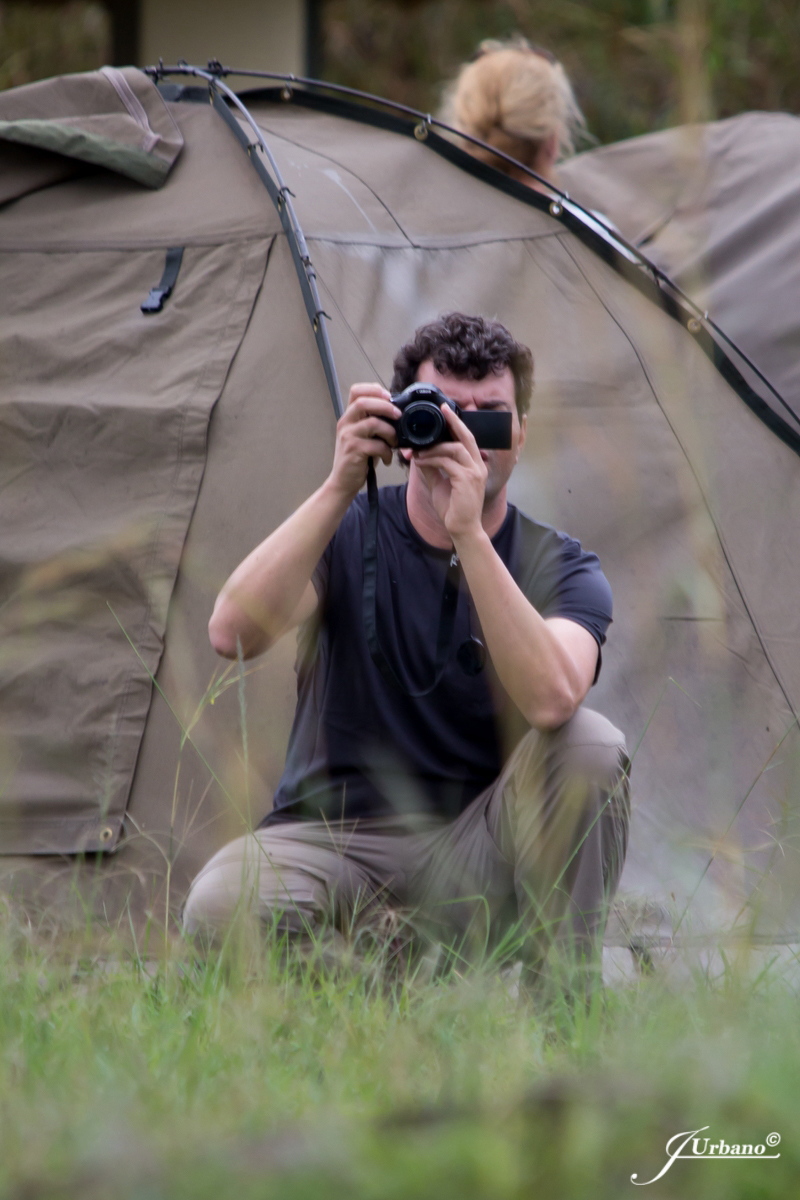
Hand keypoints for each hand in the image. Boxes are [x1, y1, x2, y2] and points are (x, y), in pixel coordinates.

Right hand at [328, 383, 399, 501]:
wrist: (343, 481)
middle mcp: (345, 423)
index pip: (356, 391)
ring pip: (373, 423)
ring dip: (390, 432)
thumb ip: (374, 422)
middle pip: (363, 402)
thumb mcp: (364, 436)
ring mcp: (348, 436)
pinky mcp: (353, 450)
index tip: (389, 396)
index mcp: (349, 417)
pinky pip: (376, 445)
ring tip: (394, 442)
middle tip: (398, 415)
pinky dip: (387, 452)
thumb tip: (397, 412)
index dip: (373, 389)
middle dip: (385, 406)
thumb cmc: (357, 458)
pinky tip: (387, 459)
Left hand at [412, 404, 486, 539]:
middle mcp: (478, 466)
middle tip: (441, 410)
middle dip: (454, 421)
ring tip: (418, 453)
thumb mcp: (440, 483)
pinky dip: (432, 460)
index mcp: (475, 465)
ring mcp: (474, 472)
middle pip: (466, 437)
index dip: (458, 424)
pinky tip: (420, 463)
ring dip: (434, 448)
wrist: (462, 530)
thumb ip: (432, 468)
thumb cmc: (454, 509)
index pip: (467, 439)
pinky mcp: (466, 480)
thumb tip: (420, 455)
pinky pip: (447, 463)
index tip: (445, 412)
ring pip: (454, 448)